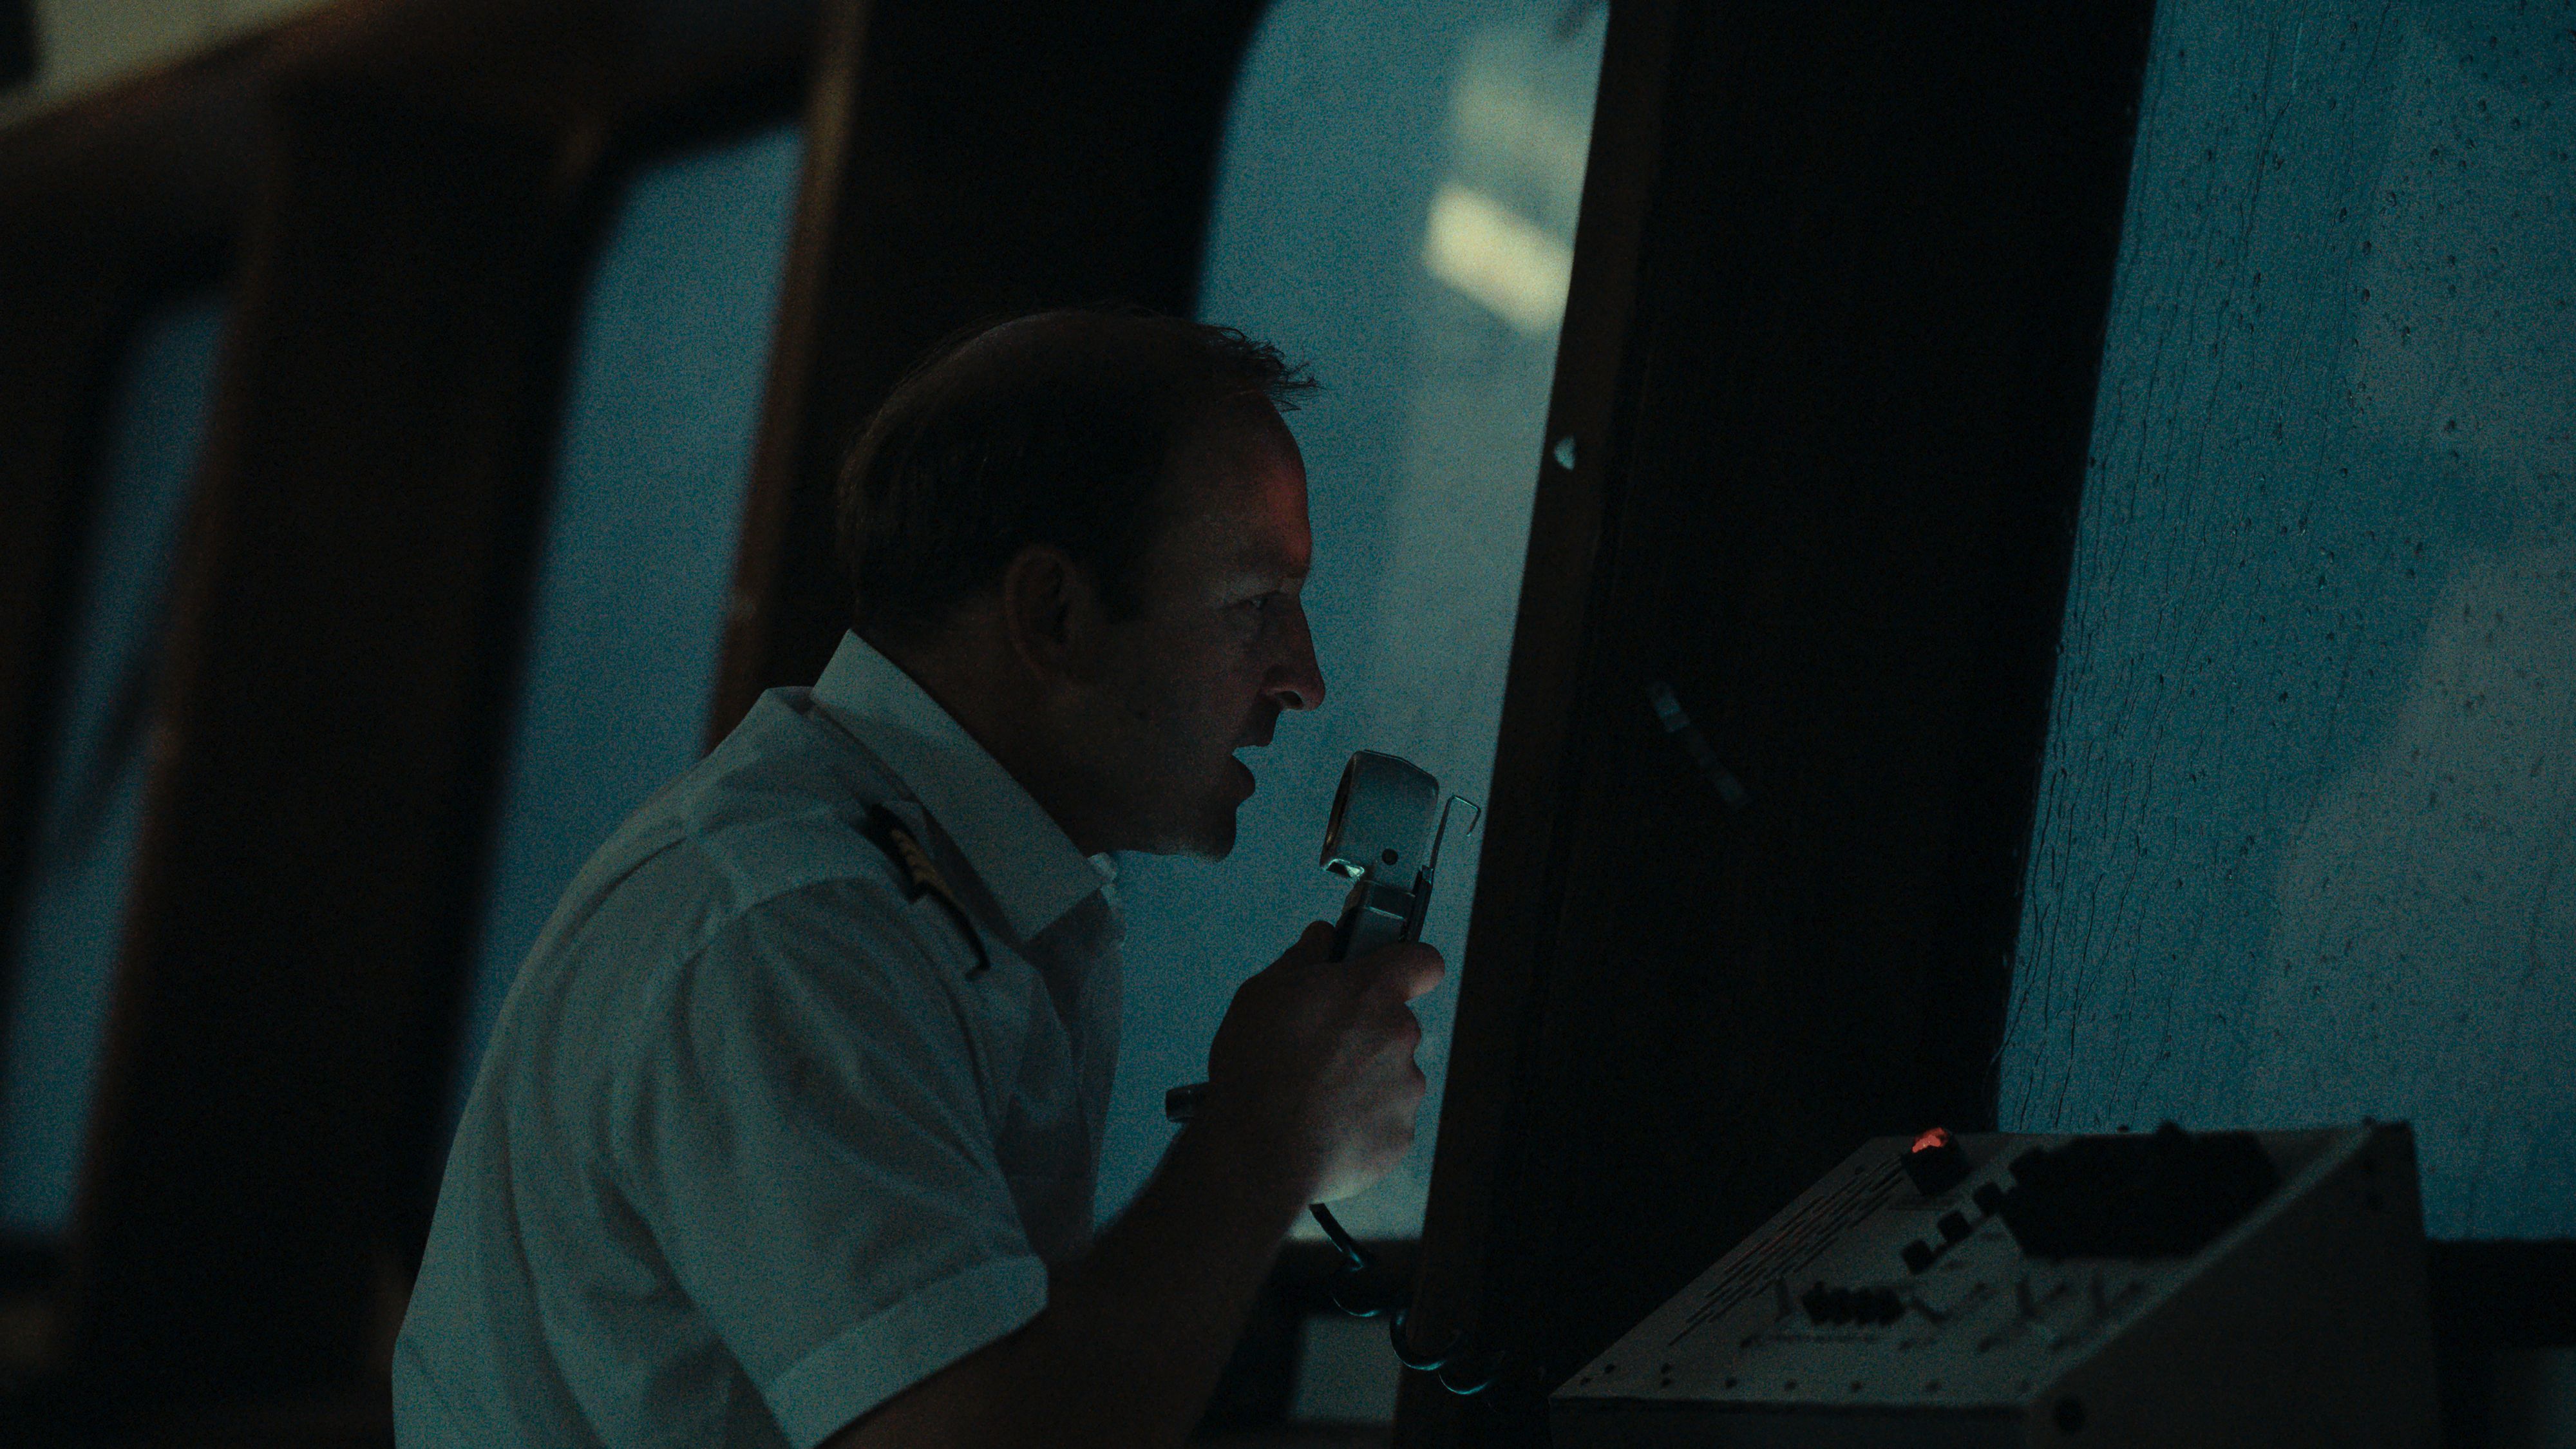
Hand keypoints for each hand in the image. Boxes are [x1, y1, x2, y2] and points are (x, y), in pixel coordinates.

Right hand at [1200, 921, 1445, 1203]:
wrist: (1257, 1154)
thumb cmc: (1257, 1069)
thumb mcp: (1263, 993)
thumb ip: (1304, 957)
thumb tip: (1323, 938)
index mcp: (1370, 992)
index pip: (1423, 960)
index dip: (1407, 965)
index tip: (1387, 974)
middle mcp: (1400, 1036)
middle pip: (1395, 1024)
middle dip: (1364, 1033)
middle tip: (1317, 1050)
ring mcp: (1405, 1090)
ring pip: (1391, 1075)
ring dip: (1362, 1081)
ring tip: (1312, 1096)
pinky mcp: (1400, 1136)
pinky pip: (1385, 1120)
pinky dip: (1359, 1123)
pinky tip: (1320, 1127)